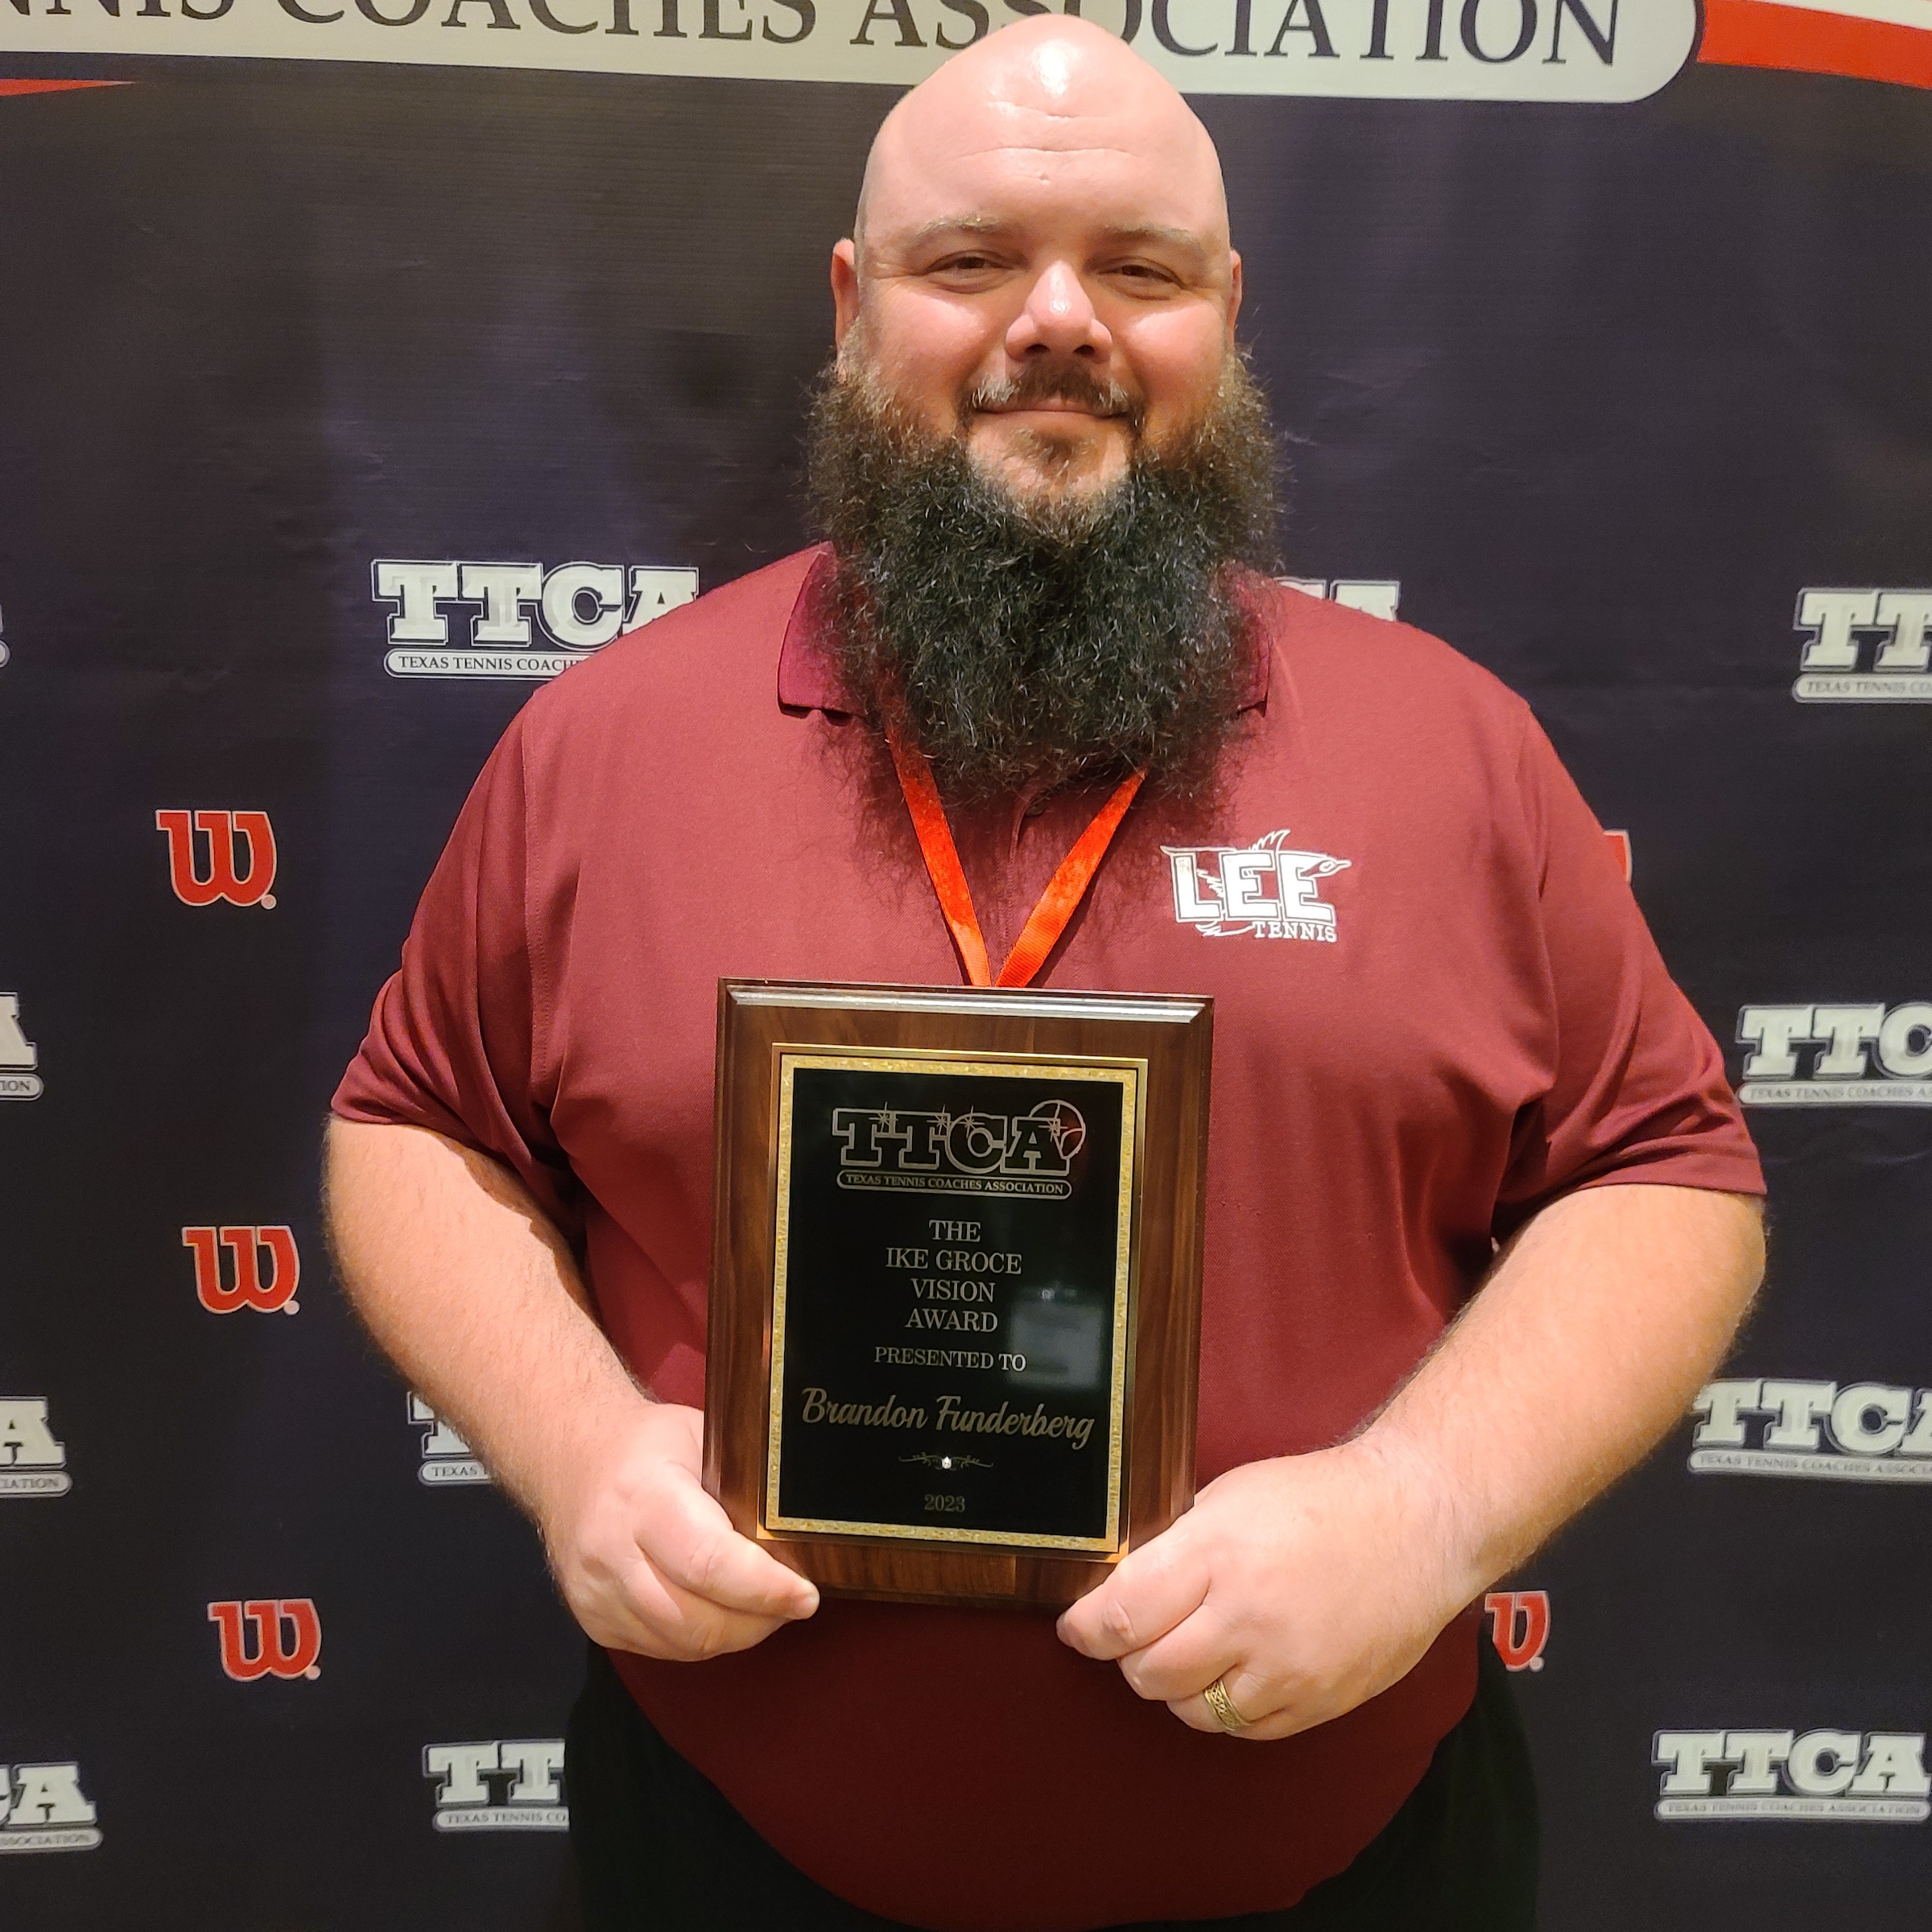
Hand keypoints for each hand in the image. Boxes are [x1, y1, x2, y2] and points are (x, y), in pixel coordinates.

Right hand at [535, 1401, 818, 1660]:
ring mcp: (597, 1594)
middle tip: (794, 1601)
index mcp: (643, 1497)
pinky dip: (700, 1638)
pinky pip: (661, 1648)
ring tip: (765, 1607)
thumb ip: (743, 1482)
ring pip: (681, 1643)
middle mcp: (611, 1553)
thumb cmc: (646, 1444)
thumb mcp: (701, 1438)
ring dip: (734, 1634)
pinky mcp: (593, 1621)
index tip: (805, 1595)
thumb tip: (801, 1525)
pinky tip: (722, 1611)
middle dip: (758, 1619)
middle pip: (696, 1619)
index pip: (707, 1562)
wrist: (570, 1457)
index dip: (763, 1587)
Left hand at [1056, 1437, 1475, 1739]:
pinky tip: (1238, 1667)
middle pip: (1148, 1672)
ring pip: (1191, 1710)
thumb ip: (1174, 1546)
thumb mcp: (1228, 1497)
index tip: (1077, 1626)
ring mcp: (1286, 1668)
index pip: (1123, 1615)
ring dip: (1178, 1685)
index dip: (1086, 1628)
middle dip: (1131, 1655)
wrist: (1417, 1524)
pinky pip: (1244, 1729)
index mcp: (1217, 1554)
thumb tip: (1118, 1588)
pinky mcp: (1318, 1702)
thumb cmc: (1318, 1500)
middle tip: (1141, 1631)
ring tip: (1196, 1645)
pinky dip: (1227, 1705)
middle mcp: (1247, 1618)